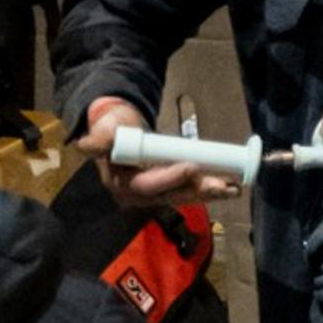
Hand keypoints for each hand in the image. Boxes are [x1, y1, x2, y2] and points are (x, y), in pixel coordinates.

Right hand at [74, 96, 229, 204]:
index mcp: (120, 183)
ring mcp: (155, 195)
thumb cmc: (112, 127)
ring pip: (184, 195)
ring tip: (234, 188)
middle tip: (223, 184)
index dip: (169, 178)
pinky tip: (231, 187)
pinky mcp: (168, 190)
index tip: (192, 166)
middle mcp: (138, 195)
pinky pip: (189, 190)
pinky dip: (208, 189)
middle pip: (171, 195)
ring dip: (209, 193)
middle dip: (198, 190)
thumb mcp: (104, 130)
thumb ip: (100, 139)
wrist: (119, 129)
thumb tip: (88, 145)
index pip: (146, 185)